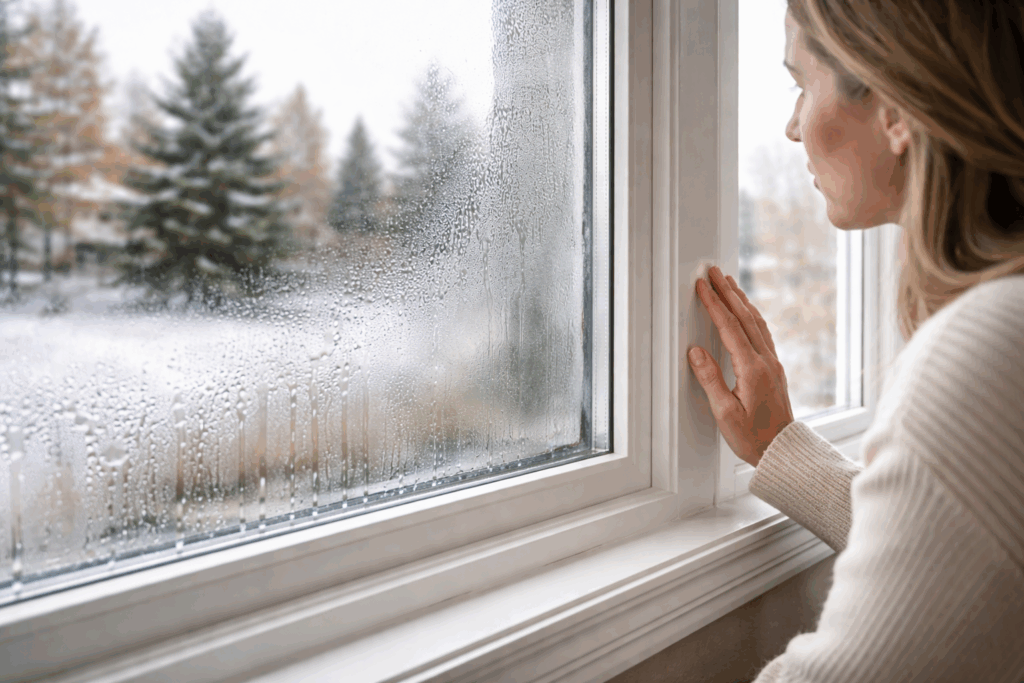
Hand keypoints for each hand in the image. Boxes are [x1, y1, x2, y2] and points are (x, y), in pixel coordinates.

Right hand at [688, 267, 794, 467]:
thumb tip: (695, 352)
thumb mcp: (725, 413)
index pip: (730, 328)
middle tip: (714, 272)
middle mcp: (766, 362)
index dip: (714, 304)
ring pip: (757, 322)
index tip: (702, 286)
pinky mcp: (774, 369)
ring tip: (730, 283)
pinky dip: (751, 315)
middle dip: (728, 292)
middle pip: (745, 317)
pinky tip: (747, 312)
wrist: (781, 450)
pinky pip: (762, 333)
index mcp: (752, 370)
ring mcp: (773, 364)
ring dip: (742, 300)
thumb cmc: (752, 437)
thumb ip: (710, 380)